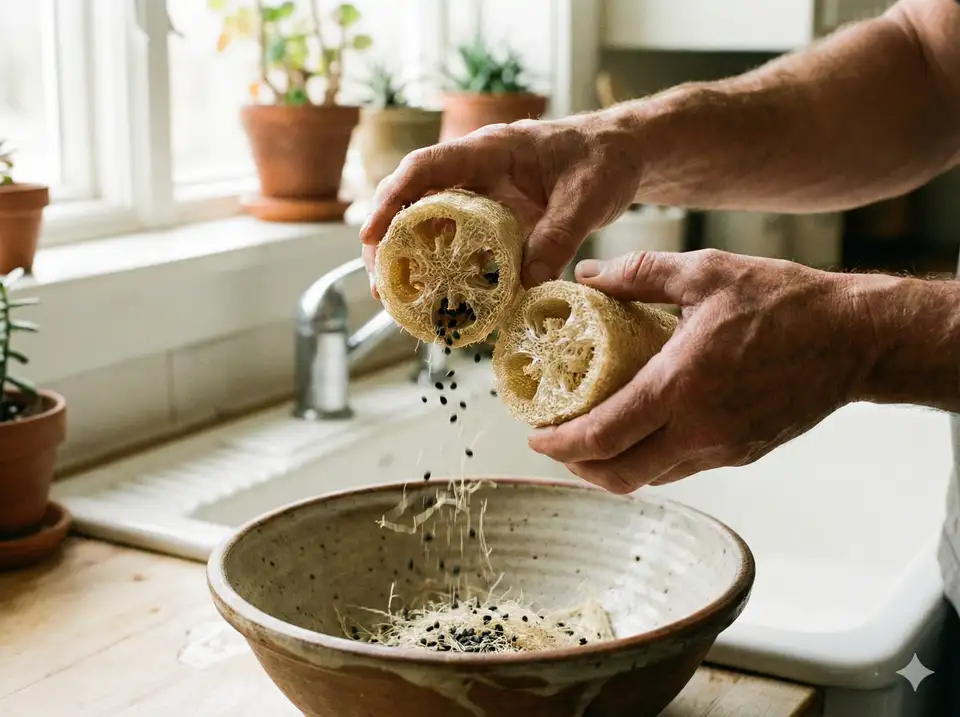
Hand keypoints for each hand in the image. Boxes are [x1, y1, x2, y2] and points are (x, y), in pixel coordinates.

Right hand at [359, 113, 640, 296]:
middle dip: (389, 242)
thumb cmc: (605, 160)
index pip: (425, 168)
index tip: (370, 236)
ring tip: (401, 303)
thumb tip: (526, 285)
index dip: (392, 201)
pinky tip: (443, 301)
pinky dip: (449, 271)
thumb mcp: (587, 199)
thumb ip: (558, 238)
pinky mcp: (496, 219)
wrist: (624, 155)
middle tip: (380, 287)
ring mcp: (484, 196)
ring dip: (414, 261)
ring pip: (432, 225)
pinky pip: (462, 245)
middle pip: (414, 200)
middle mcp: (477, 171)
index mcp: (490, 150)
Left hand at [528, 249, 877, 493]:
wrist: (857, 339)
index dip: (559, 444)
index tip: (534, 435)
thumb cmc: (785, 301)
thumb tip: (587, 273)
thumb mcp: (707, 272)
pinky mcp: (742, 453)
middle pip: (619, 475)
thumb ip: (640, 273)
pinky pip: (682, 468)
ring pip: (650, 478)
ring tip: (590, 437)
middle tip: (555, 441)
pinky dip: (649, 458)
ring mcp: (723, 448)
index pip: (602, 435)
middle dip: (577, 466)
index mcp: (682, 384)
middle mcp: (700, 428)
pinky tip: (641, 429)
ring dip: (612, 466)